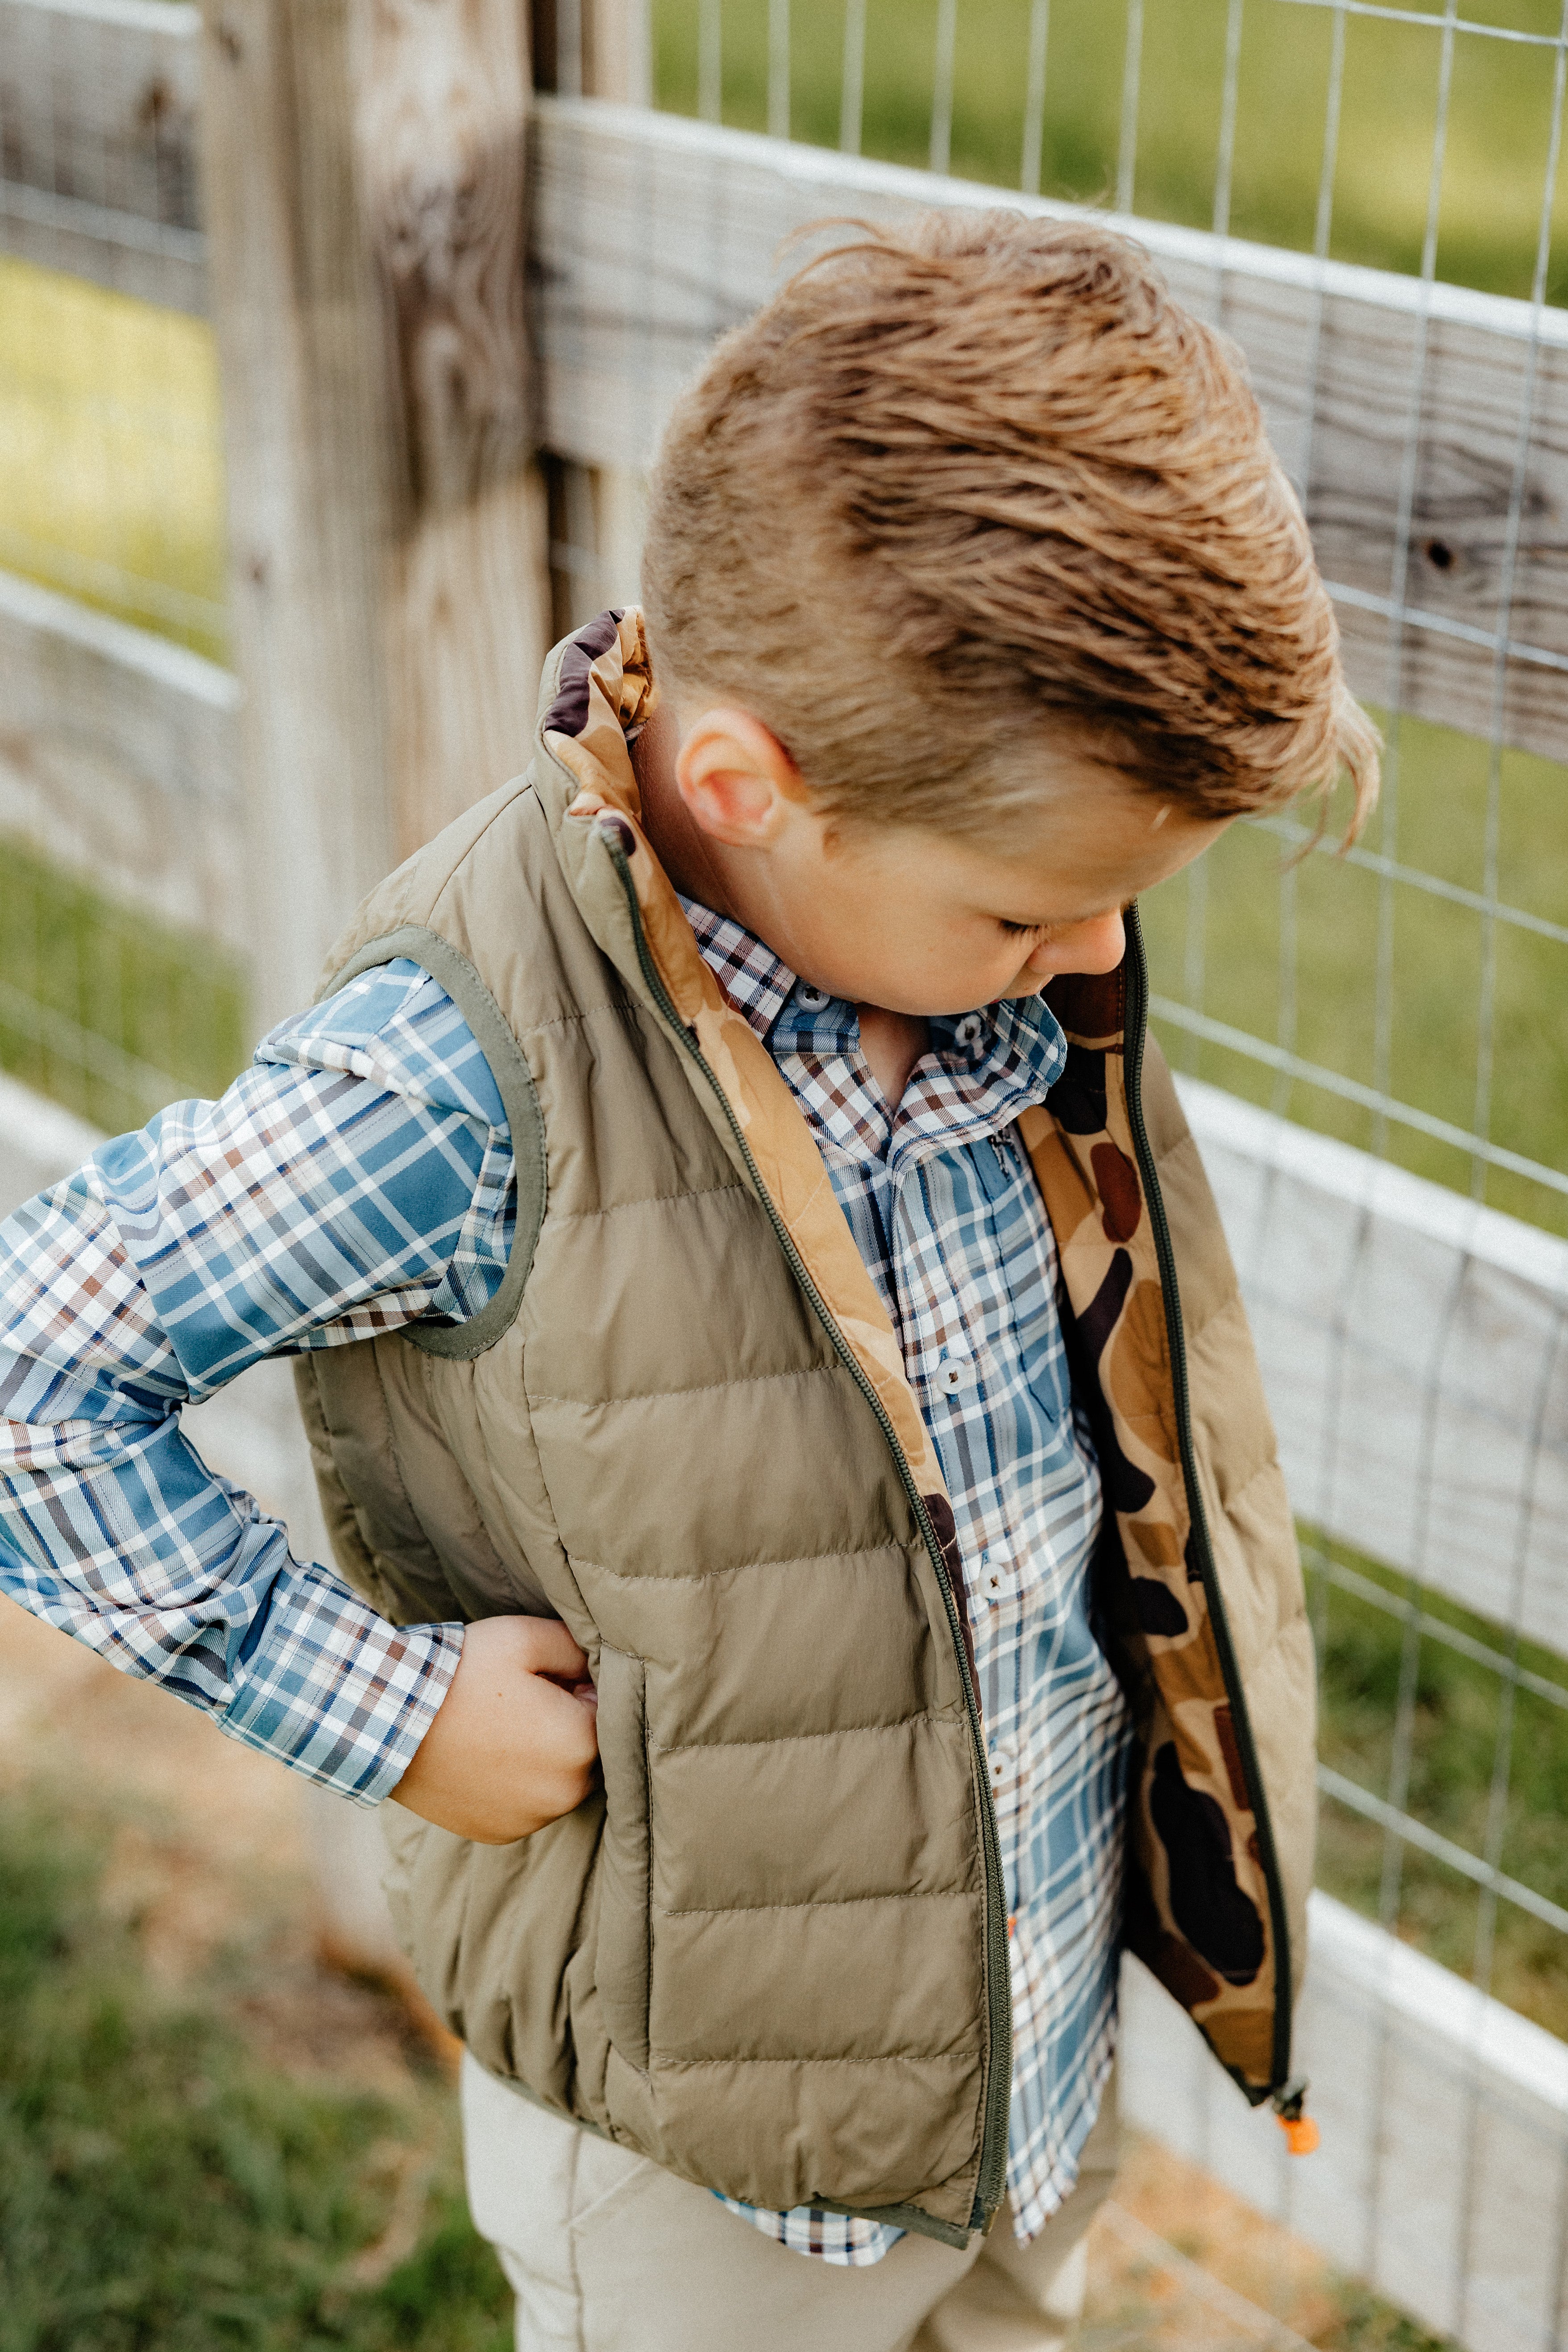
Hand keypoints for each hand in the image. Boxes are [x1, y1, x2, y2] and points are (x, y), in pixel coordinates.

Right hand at [389, 1615, 598, 1843]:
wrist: (390, 1720)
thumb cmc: (461, 1673)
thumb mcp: (525, 1637)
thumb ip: (575, 1649)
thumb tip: (595, 1665)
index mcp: (582, 1741)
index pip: (603, 1708)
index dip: (575, 1687)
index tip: (544, 1677)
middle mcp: (566, 1791)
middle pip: (584, 1750)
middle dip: (564, 1725)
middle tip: (517, 1702)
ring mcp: (532, 1819)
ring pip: (556, 1781)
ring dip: (541, 1759)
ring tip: (497, 1729)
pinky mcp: (500, 1834)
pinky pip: (525, 1806)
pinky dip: (514, 1787)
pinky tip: (483, 1758)